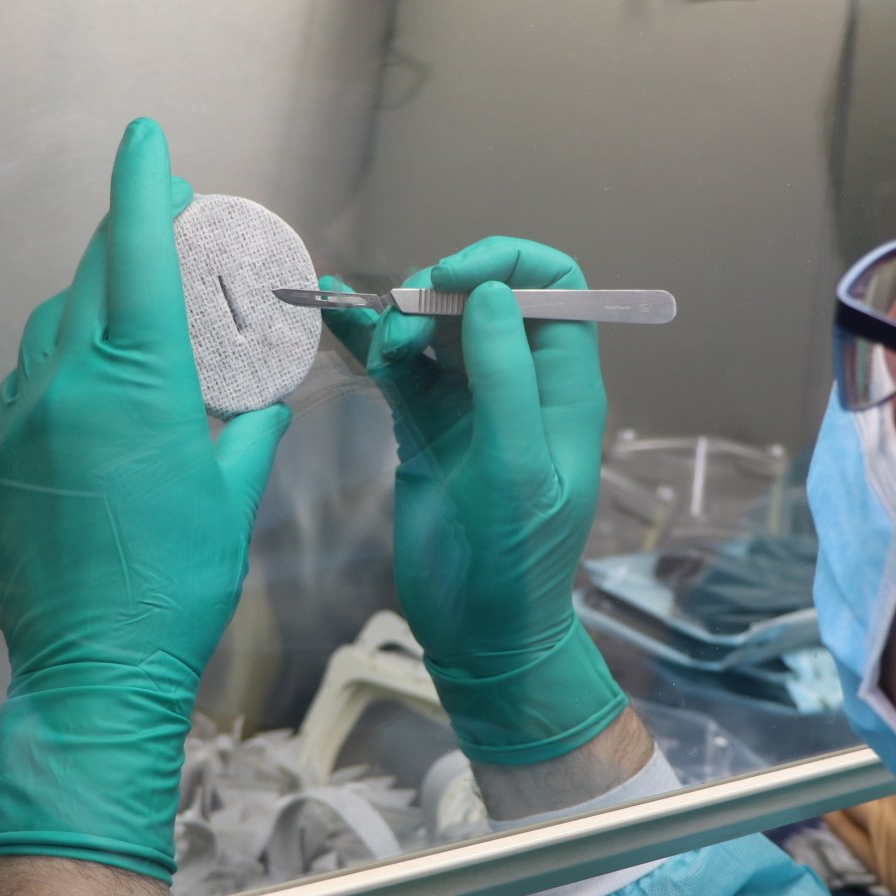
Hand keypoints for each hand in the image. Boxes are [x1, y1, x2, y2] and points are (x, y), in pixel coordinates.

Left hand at [0, 118, 290, 879]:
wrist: (91, 670)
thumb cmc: (177, 589)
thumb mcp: (231, 500)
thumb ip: (250, 432)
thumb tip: (265, 399)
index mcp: (137, 383)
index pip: (138, 253)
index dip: (143, 183)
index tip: (149, 135)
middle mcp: (68, 385)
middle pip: (95, 276)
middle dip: (133, 232)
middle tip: (171, 211)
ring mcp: (23, 421)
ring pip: (56, 324)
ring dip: (97, 296)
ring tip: (142, 303)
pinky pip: (29, 380)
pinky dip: (65, 357)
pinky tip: (97, 378)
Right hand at [324, 236, 624, 764]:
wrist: (480, 633)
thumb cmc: (515, 559)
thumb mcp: (518, 470)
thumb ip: (507, 379)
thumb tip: (487, 292)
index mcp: (562, 386)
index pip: (553, 286)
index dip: (506, 262)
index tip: (453, 275)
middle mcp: (518, 383)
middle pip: (482, 295)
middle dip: (436, 291)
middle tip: (400, 331)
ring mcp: (468, 403)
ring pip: (434, 327)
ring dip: (398, 318)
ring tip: (374, 342)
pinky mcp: (424, 426)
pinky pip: (399, 367)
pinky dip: (369, 339)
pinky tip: (332, 312)